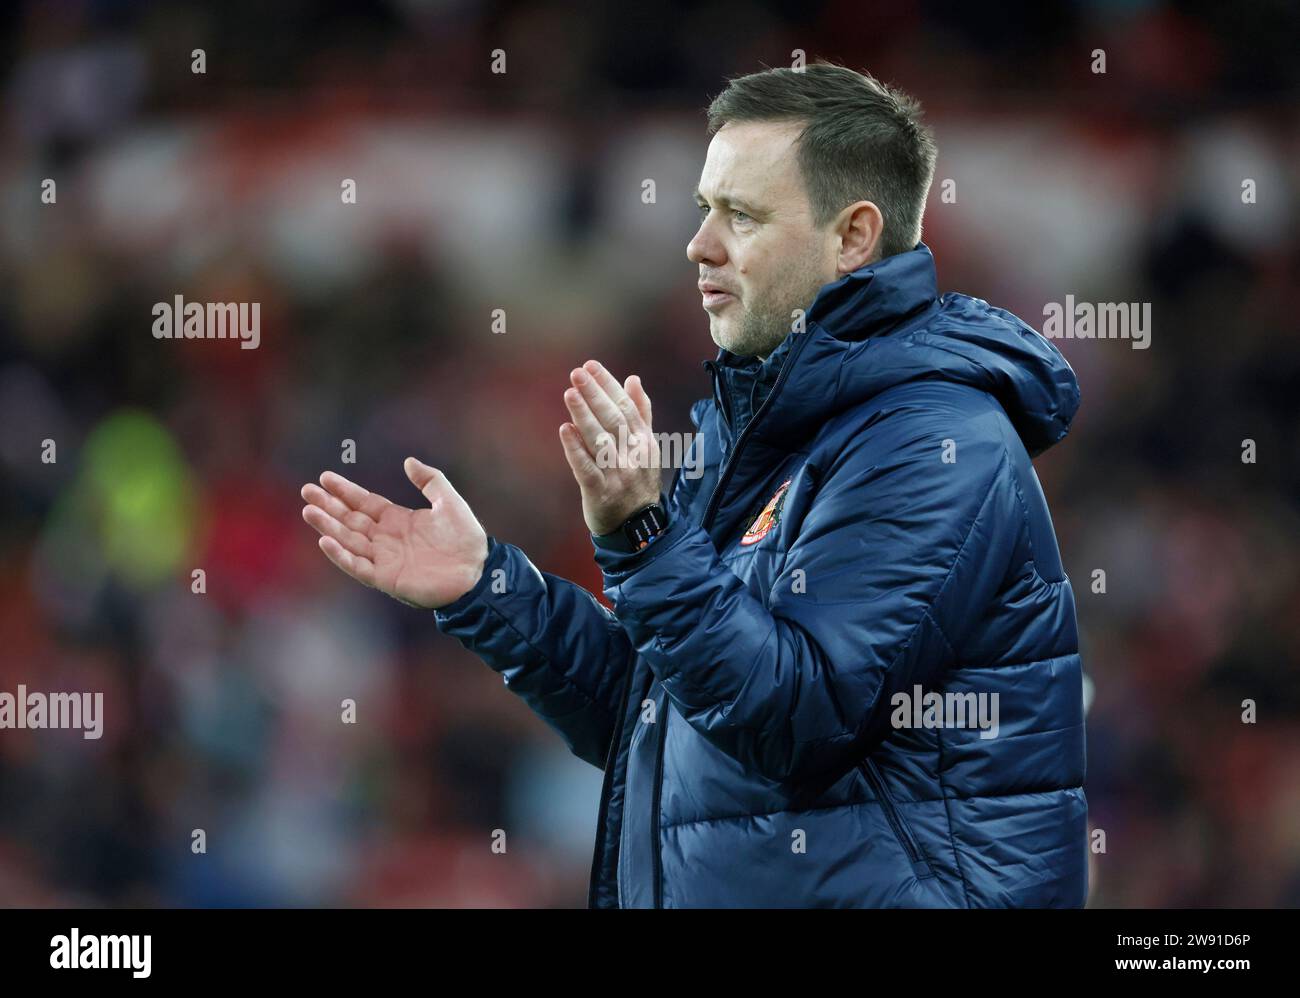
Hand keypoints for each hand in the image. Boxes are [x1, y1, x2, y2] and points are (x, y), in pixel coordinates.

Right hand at [300, 459, 487, 608]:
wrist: (478, 572)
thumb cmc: (466, 538)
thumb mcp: (449, 501)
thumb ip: (430, 480)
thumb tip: (408, 461)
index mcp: (398, 520)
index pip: (364, 503)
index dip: (344, 491)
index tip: (324, 477)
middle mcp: (386, 539)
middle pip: (350, 519)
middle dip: (328, 505)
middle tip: (307, 490)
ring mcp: (384, 559)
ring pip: (349, 540)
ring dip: (328, 527)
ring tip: (309, 511)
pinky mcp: (386, 578)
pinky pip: (357, 566)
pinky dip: (341, 555)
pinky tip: (326, 541)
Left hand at [559, 359, 661, 535]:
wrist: (638, 527)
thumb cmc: (639, 481)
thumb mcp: (647, 446)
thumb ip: (641, 412)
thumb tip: (633, 379)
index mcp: (644, 441)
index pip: (626, 407)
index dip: (608, 385)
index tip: (591, 366)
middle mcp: (632, 455)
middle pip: (613, 419)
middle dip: (595, 394)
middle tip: (577, 373)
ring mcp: (617, 474)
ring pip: (600, 440)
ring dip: (584, 415)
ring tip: (570, 393)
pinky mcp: (600, 492)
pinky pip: (586, 467)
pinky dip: (575, 448)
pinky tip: (564, 429)